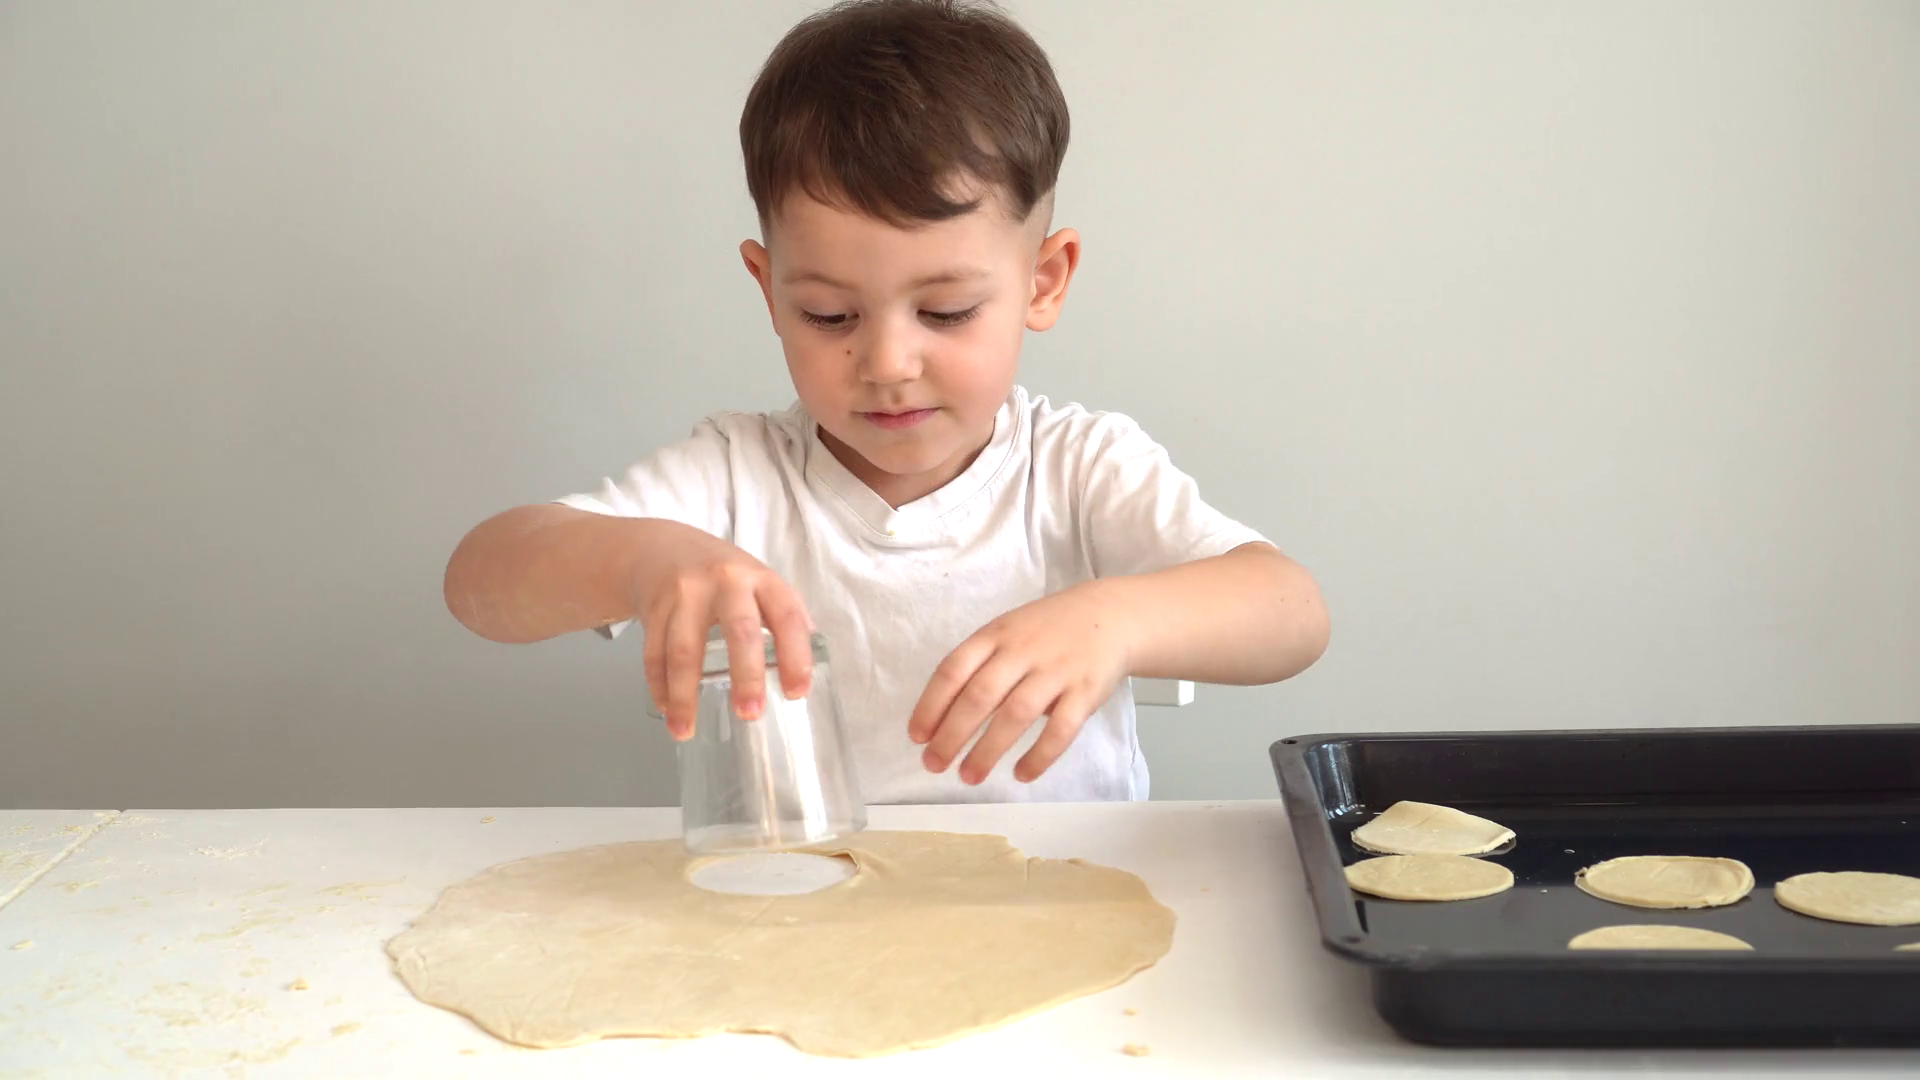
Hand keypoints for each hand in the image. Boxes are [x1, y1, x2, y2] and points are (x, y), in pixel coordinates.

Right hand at [629, 523, 813, 739]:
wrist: (662, 548)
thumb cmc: (723, 576)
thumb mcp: (759, 582)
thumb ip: (783, 617)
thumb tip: (806, 664)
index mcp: (761, 579)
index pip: (787, 616)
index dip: (796, 655)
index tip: (797, 693)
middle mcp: (726, 582)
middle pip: (740, 630)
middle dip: (746, 675)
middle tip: (750, 714)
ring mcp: (685, 593)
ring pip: (684, 649)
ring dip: (684, 695)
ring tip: (686, 730)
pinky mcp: (654, 607)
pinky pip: (654, 653)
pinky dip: (658, 686)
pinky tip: (667, 710)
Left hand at [908, 582, 1133, 784]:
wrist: (1111, 616)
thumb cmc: (1047, 630)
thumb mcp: (1009, 632)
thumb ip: (981, 665)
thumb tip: (943, 717)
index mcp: (996, 635)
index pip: (954, 669)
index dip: (931, 705)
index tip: (917, 736)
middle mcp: (1023, 650)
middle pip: (980, 695)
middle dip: (952, 735)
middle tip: (934, 765)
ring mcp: (1056, 670)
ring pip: (1016, 714)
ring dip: (988, 750)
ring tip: (969, 777)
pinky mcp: (1085, 691)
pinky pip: (1060, 729)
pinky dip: (1039, 756)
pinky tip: (1021, 774)